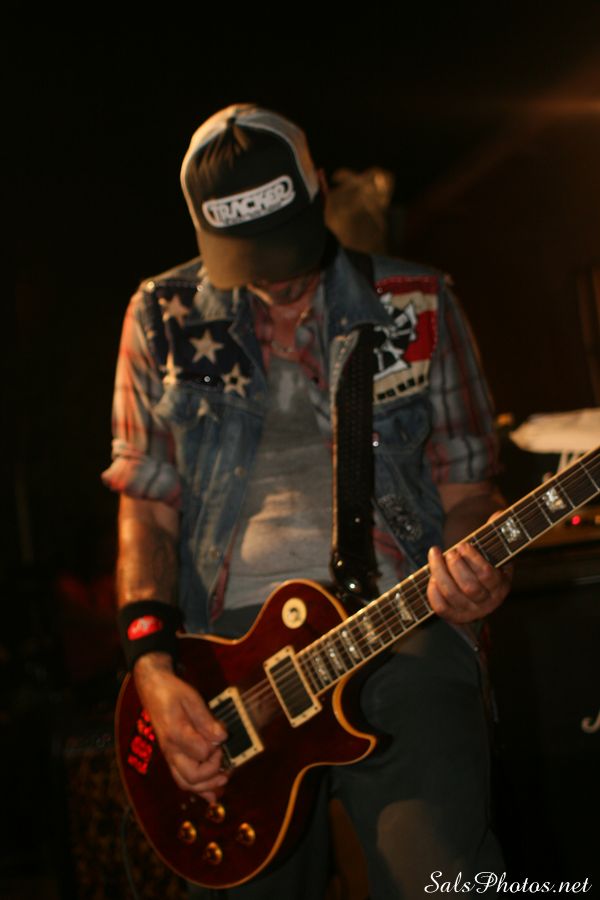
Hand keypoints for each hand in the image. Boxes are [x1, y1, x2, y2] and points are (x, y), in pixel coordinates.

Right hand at [133, 653, 228, 802]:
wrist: (152, 688)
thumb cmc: (172, 691)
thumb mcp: (191, 698)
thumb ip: (206, 719)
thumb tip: (222, 737)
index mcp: (175, 733)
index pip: (201, 753)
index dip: (216, 748)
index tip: (221, 734)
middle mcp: (170, 750)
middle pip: (192, 777)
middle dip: (213, 774)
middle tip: (226, 761)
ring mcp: (170, 755)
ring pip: (186, 783)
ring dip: (207, 787)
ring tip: (224, 780)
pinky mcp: (172, 756)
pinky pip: (182, 779)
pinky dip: (198, 790)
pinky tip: (212, 795)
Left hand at [427, 514, 512, 624]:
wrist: (475, 580)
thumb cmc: (484, 558)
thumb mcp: (494, 545)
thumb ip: (497, 529)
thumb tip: (498, 514)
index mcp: (502, 584)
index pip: (488, 575)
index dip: (473, 559)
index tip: (462, 545)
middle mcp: (489, 602)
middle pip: (469, 587)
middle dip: (455, 566)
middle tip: (449, 552)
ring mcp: (471, 612)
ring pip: (452, 594)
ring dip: (440, 573)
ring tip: (435, 556)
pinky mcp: (455, 616)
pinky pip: (441, 608)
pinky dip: (433, 592)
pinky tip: (432, 576)